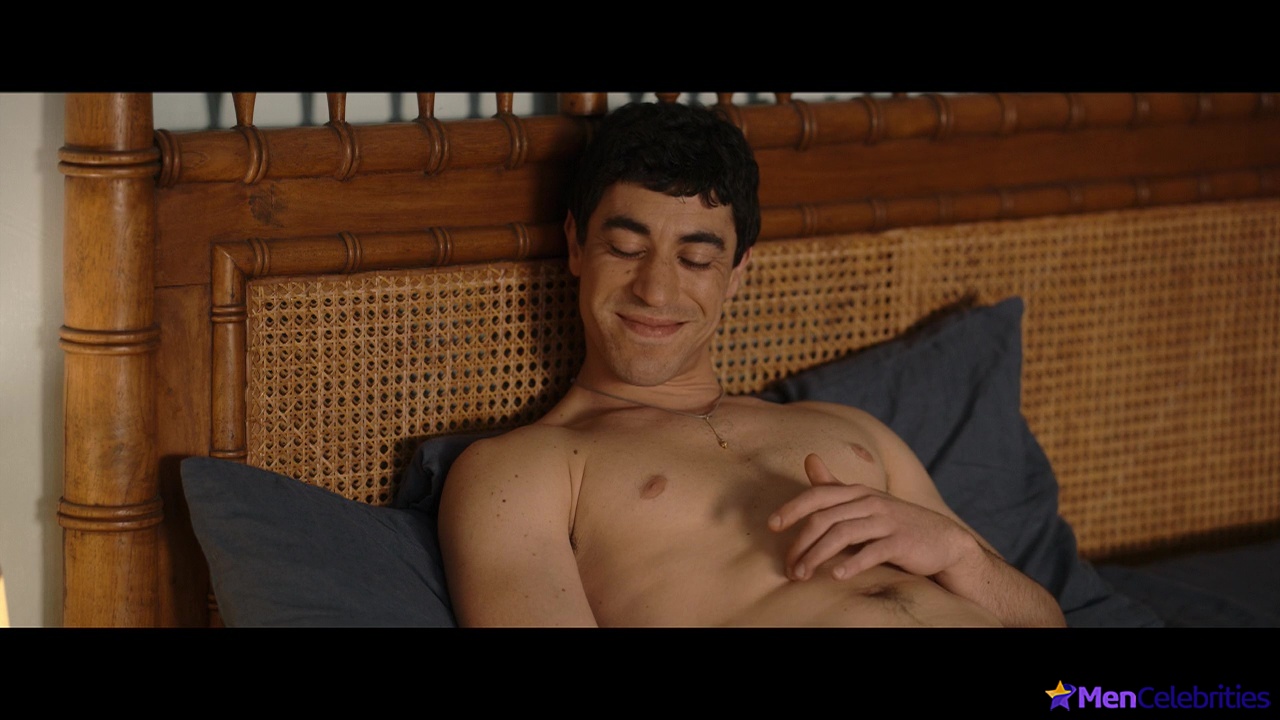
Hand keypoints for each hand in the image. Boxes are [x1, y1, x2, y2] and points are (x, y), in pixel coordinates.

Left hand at [768, 454, 975, 581]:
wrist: (942, 540)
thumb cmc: (894, 521)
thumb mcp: (864, 500)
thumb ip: (834, 485)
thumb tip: (809, 458)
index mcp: (857, 491)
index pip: (817, 495)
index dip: (793, 508)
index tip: (772, 525)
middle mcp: (869, 502)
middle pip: (825, 518)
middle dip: (801, 543)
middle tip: (788, 567)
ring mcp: (886, 521)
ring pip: (843, 534)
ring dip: (818, 556)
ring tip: (802, 575)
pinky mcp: (901, 542)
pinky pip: (873, 551)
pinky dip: (853, 563)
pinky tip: (837, 575)